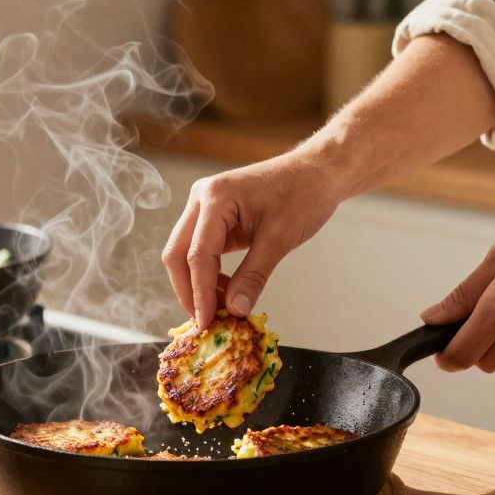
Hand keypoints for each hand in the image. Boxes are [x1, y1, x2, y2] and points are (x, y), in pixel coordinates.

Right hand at [162, 152, 341, 325]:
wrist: (317, 172)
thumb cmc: (303, 195)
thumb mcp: (280, 238)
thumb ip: (254, 275)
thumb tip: (234, 309)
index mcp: (215, 198)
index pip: (198, 254)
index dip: (200, 293)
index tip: (206, 323)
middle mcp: (201, 198)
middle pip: (178, 253)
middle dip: (189, 290)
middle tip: (205, 321)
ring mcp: (204, 206)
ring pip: (184, 253)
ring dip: (197, 283)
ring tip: (221, 308)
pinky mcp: (213, 216)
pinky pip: (200, 249)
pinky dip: (208, 273)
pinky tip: (226, 290)